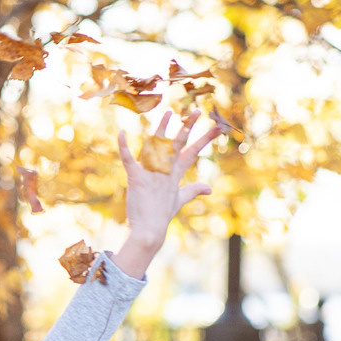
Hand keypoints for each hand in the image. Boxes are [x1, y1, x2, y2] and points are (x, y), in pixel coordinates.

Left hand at [112, 110, 218, 278]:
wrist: (149, 230)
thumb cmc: (162, 214)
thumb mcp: (180, 200)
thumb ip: (193, 190)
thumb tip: (209, 188)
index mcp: (176, 174)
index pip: (192, 151)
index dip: (205, 138)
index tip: (218, 127)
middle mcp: (166, 170)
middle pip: (178, 144)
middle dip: (188, 126)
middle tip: (197, 111)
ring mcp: (151, 173)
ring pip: (157, 146)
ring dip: (161, 128)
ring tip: (168, 113)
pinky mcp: (135, 178)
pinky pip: (129, 159)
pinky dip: (124, 146)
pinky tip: (122, 133)